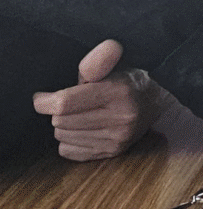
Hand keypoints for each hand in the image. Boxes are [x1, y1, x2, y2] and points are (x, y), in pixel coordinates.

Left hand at [32, 40, 165, 161]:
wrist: (155, 104)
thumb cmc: (127, 81)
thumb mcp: (116, 64)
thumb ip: (100, 59)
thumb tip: (99, 55)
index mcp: (119, 91)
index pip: (65, 103)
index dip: (45, 102)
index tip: (42, 98)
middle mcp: (121, 118)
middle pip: (60, 121)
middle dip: (59, 111)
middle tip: (69, 103)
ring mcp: (117, 139)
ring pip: (63, 137)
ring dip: (65, 126)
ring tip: (79, 114)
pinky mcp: (112, 153)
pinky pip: (69, 151)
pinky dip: (70, 140)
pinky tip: (84, 129)